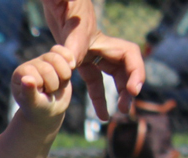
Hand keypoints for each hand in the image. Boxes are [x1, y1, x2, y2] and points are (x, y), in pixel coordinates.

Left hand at [12, 45, 74, 124]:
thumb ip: (29, 93)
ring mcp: (44, 60)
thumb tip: (26, 79)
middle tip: (50, 93)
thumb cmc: (38, 109)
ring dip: (64, 76)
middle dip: (53, 84)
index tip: (40, 94)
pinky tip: (71, 68)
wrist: (49, 110)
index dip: (41, 85)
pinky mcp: (57, 59)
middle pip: (47, 67)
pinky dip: (70, 60)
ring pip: (57, 58)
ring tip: (59, 86)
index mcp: (20, 74)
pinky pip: (64, 51)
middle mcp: (31, 64)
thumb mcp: (33, 104)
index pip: (33, 72)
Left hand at [39, 1, 144, 119]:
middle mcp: (101, 44)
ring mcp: (92, 51)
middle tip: (127, 108)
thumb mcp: (68, 24)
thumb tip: (72, 64)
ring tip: (119, 114)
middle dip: (129, 87)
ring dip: (118, 94)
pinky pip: (94, 80)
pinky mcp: (81, 58)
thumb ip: (71, 43)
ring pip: (112, 75)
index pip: (129, 55)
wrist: (52, 0)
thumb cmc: (62, 4)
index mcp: (101, 38)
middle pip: (124, 67)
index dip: (135, 72)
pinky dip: (98, 96)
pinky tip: (102, 115)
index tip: (133, 91)